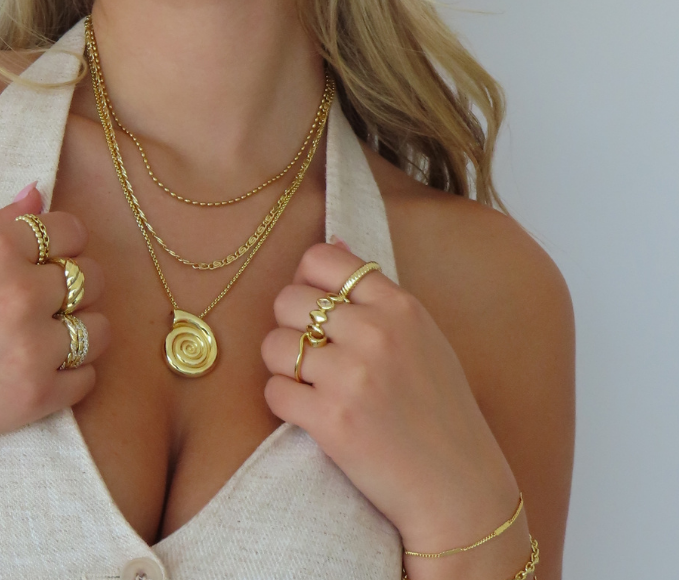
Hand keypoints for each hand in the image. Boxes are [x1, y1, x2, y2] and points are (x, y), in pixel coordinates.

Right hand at [0, 185, 108, 494]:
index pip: (71, 230)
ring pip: (99, 329)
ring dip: (81, 332)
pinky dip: (72, 376)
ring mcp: (30, 347)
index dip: (64, 245)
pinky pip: (88, 378)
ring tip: (50, 338)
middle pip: (91, 277)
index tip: (49, 260)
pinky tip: (41, 371)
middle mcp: (18, 292)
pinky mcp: (35, 397)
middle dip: (75, 287)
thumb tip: (38, 191)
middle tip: (46, 303)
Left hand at [261, 242, 523, 561]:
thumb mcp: (424, 338)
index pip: (322, 259)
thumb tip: (336, 242)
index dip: (306, 280)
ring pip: (274, 344)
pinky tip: (309, 411)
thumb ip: (378, 293)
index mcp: (401, 307)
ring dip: (282, 365)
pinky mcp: (332, 421)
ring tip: (310, 383)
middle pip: (288, 299)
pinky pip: (273, 391)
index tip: (314, 306)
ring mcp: (353, 377)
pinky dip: (283, 402)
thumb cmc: (441, 413)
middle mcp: (376, 334)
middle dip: (290, 325)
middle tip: (311, 353)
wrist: (461, 492)